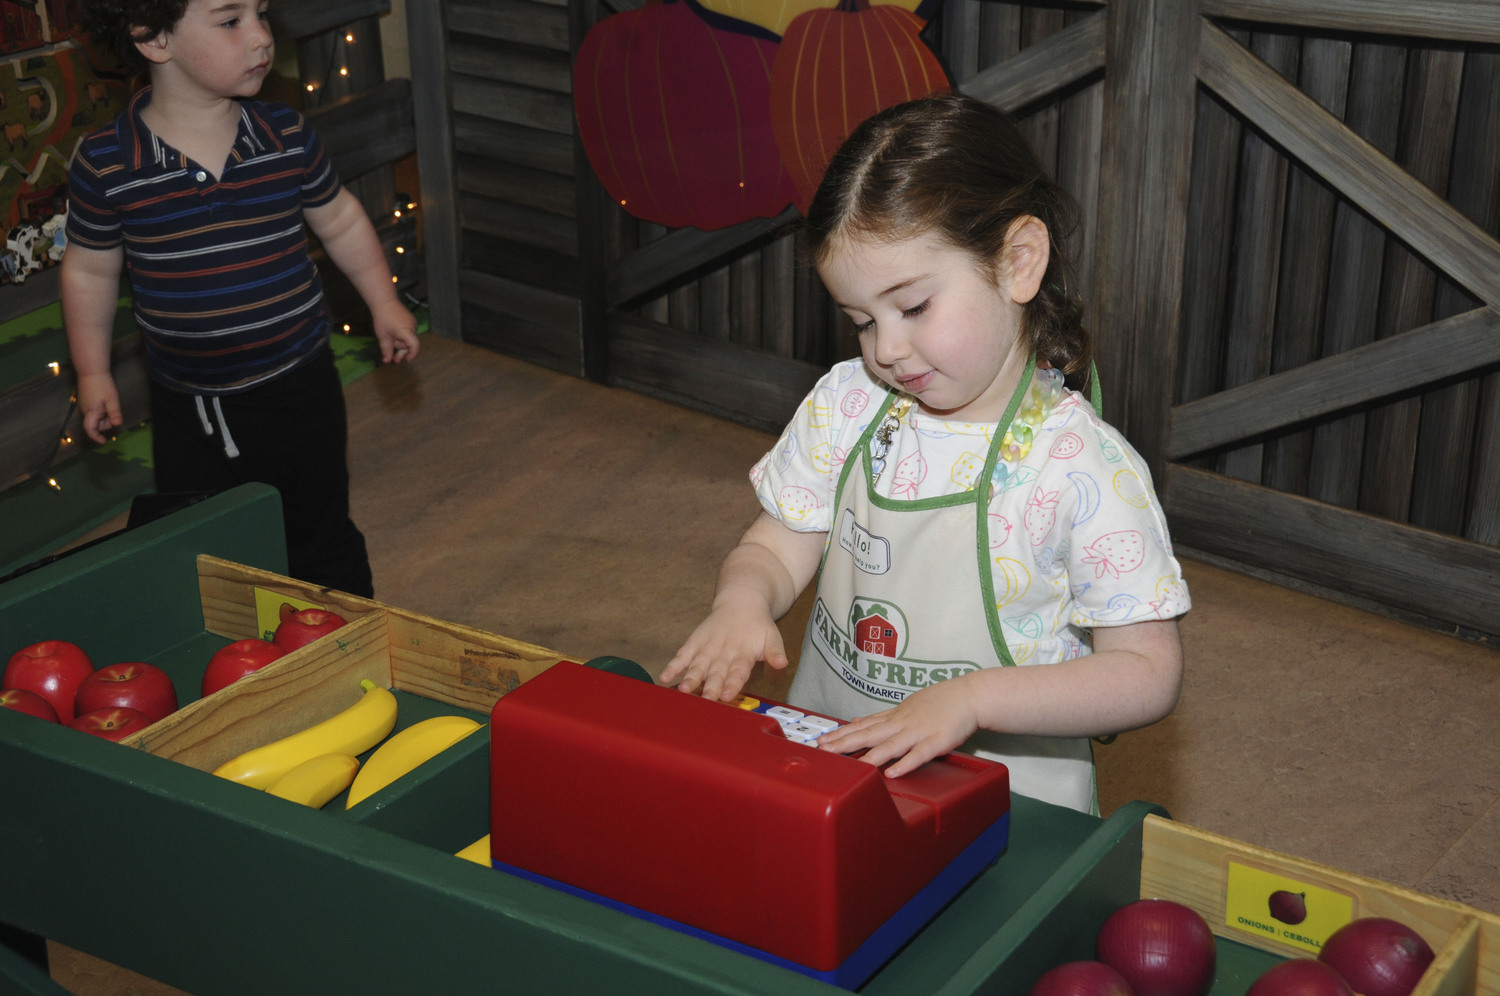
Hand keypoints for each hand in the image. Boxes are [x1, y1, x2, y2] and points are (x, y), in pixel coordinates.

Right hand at [75, 371, 121, 443]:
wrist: (91, 370)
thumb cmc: (102, 384)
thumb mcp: (112, 400)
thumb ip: (114, 413)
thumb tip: (117, 425)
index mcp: (91, 412)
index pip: (90, 430)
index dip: (96, 437)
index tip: (104, 442)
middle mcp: (85, 411)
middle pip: (96, 424)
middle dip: (106, 423)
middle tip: (114, 412)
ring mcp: (84, 405)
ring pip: (95, 417)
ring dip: (104, 416)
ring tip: (110, 403)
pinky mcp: (85, 401)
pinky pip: (94, 411)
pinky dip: (101, 410)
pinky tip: (105, 401)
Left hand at [371, 298, 418, 362]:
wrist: (384, 301)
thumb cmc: (383, 320)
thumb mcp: (383, 337)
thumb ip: (386, 350)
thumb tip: (387, 361)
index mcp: (407, 332)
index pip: (415, 346)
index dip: (412, 354)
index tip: (406, 360)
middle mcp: (413, 327)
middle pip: (410, 343)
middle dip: (402, 351)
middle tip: (395, 360)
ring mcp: (412, 322)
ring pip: (408, 338)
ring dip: (401, 343)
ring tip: (390, 343)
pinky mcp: (410, 318)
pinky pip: (408, 331)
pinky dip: (402, 336)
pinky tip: (393, 334)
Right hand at [660, 594, 788, 702]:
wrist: (741, 601)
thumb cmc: (757, 625)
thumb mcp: (772, 636)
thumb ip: (775, 652)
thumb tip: (782, 664)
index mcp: (743, 652)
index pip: (738, 671)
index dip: (732, 683)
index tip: (727, 696)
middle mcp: (724, 651)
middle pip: (716, 672)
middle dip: (711, 687)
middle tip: (705, 700)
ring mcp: (707, 647)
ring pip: (698, 665)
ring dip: (690, 678)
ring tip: (683, 689)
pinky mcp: (695, 643)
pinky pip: (682, 655)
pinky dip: (673, 665)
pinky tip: (665, 677)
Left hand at [817, 677, 980, 777]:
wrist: (969, 696)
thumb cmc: (939, 702)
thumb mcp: (905, 706)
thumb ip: (881, 717)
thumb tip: (856, 719)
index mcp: (894, 717)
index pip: (862, 726)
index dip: (841, 734)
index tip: (820, 741)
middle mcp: (901, 723)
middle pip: (869, 734)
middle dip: (845, 744)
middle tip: (824, 751)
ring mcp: (918, 732)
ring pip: (890, 745)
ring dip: (870, 756)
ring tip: (853, 766)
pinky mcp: (937, 741)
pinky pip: (919, 754)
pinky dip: (906, 764)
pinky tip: (892, 773)